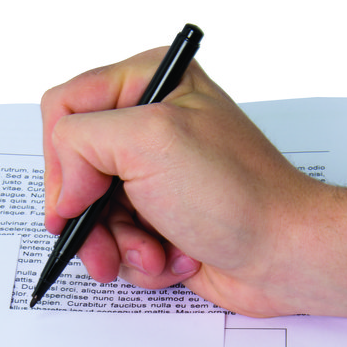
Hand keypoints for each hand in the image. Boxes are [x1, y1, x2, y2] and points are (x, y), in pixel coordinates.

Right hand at [41, 49, 332, 316]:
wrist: (285, 256)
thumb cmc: (238, 194)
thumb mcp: (151, 141)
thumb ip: (81, 140)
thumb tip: (63, 188)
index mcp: (150, 85)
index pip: (65, 108)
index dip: (62, 160)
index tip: (79, 199)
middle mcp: (150, 127)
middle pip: (74, 170)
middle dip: (92, 217)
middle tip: (105, 244)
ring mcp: (156, 177)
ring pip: (94, 216)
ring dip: (122, 246)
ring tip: (158, 253)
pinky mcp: (162, 219)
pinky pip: (120, 243)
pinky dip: (144, 261)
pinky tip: (179, 258)